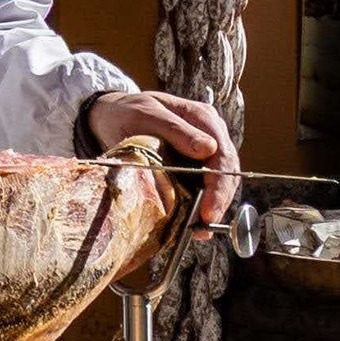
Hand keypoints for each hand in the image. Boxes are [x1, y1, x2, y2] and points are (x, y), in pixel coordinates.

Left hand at [85, 90, 240, 229]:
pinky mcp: (193, 167)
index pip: (223, 153)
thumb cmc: (129, 111)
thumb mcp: (146, 115)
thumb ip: (176, 130)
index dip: (219, 184)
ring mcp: (204, 152)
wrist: (113, 115)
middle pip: (227, 171)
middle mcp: (210, 135)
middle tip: (205, 224)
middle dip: (218, 200)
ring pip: (219, 183)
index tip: (209, 208)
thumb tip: (208, 149)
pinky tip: (194, 224)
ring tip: (199, 229)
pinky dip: (200, 205)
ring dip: (212, 206)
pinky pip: (203, 188)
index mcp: (203, 118)